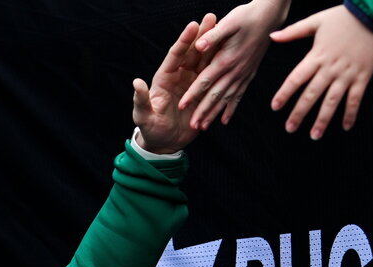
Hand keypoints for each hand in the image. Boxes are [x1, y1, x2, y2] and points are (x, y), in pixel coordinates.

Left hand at [133, 13, 218, 152]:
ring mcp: (194, 84)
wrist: (164, 144)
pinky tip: (235, 56)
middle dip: (203, 35)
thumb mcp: (144, 117)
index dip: (184, 41)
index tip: (193, 25)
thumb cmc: (150, 129)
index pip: (175, 55)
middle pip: (193, 53)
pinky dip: (224, 70)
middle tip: (213, 16)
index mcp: (165, 78)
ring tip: (227, 27)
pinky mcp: (204, 95)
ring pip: (207, 62)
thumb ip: (141, 100)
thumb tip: (137, 83)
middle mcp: (181, 77)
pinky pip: (216, 80)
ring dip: (216, 46)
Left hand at [179, 0, 290, 128]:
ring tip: (204, 127)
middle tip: (192, 126)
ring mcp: (243, 74)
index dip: (193, 94)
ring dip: (214, 114)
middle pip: (215, 95)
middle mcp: (234, 71)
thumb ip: (213, 36)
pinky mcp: (249, 74)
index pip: (205, 81)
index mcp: (226, 60)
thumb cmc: (248, 16)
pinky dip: (231, 108)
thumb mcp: (229, 22)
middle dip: (203, 111)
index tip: (182, 106)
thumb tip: (198, 46)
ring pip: (226, 99)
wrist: (271, 15)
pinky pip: (239, 95)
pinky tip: (225, 121)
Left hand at [270, 5, 372, 138]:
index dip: (284, 93)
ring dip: (322, 120)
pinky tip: (346, 127)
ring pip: (332, 101)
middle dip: (299, 113)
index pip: (296, 79)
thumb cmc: (344, 16)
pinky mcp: (363, 76)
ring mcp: (347, 74)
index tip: (275, 107)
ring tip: (314, 135)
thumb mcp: (316, 20)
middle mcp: (330, 68)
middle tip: (290, 128)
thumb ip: (293, 31)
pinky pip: (356, 98)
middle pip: (311, 95)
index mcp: (317, 56)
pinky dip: (351, 113)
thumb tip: (272, 36)